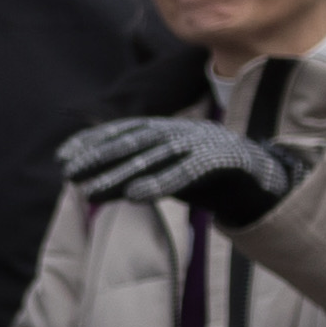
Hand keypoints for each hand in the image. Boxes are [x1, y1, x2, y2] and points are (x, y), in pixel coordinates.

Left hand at [56, 116, 295, 220]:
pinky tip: (134, 196)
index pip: (124, 131)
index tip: (63, 156)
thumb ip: (135, 174)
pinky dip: (160, 182)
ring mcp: (202, 142)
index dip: (93, 141)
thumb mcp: (167, 171)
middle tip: (68, 172)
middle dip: (99, 156)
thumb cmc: (206, 174)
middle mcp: (181, 131)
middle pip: (134, 142)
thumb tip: (92, 186)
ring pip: (155, 157)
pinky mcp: (223, 159)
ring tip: (90, 191)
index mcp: (169, 129)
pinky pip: (187, 172)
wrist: (262, 175)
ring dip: (120, 174)